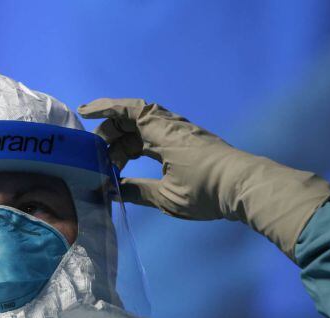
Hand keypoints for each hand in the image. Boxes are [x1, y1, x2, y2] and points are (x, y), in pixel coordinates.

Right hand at [78, 98, 329, 258]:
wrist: (246, 188)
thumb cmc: (205, 191)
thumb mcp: (166, 196)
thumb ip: (136, 191)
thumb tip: (111, 190)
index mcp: (164, 133)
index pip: (129, 110)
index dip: (105, 107)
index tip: (83, 112)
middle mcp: (172, 127)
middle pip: (134, 118)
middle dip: (111, 133)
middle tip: (96, 156)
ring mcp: (183, 135)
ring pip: (145, 129)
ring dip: (125, 142)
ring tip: (112, 165)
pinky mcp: (190, 146)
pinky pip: (156, 138)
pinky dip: (140, 147)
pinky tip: (133, 164)